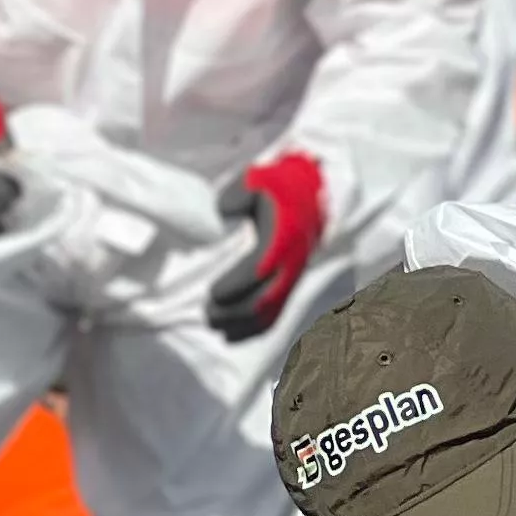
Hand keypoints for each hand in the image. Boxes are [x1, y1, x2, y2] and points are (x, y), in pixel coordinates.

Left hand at [207, 151, 324, 340]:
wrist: (309, 196)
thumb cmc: (276, 188)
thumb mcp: (257, 179)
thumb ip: (237, 194)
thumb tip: (224, 213)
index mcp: (283, 238)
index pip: (259, 270)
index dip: (236, 286)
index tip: (212, 292)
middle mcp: (290, 263)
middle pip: (263, 300)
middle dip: (233, 312)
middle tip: (207, 313)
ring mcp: (291, 278)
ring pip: (268, 313)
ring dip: (240, 324)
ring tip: (213, 325)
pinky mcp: (288, 287)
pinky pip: (274, 316)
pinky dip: (252, 330)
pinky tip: (229, 336)